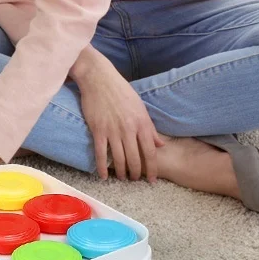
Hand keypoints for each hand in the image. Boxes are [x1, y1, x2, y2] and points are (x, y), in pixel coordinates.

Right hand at [75, 57, 163, 181]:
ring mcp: (113, 130)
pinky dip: (102, 167)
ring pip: (119, 158)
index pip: (150, 152)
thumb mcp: (140, 107)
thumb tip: (160, 144)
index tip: (152, 179)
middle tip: (135, 180)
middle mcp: (129, 129)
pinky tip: (104, 176)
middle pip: (135, 158)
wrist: (99, 79)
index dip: (152, 168)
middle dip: (136, 173)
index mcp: (142, 123)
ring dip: (121, 172)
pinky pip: (101, 153)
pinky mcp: (98, 130)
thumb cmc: (121, 91)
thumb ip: (150, 128)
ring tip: (122, 178)